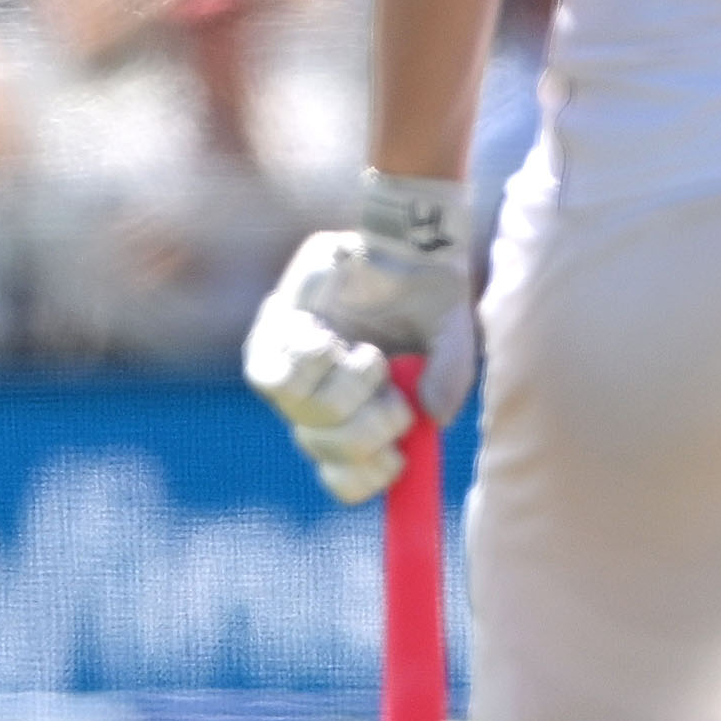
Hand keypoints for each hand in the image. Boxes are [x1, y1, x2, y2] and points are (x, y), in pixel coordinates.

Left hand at [242, 172, 476, 504]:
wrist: (400, 241)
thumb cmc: (428, 296)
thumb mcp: (452, 339)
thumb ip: (451, 377)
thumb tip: (434, 418)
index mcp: (360, 419)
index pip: (346, 479)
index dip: (365, 480)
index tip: (397, 460)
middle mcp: (319, 407)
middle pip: (324, 451)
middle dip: (370, 427)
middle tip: (393, 393)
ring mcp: (290, 377)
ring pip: (302, 415)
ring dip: (344, 390)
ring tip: (366, 355)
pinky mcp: (268, 341)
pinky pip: (273, 376)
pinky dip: (310, 359)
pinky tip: (329, 336)